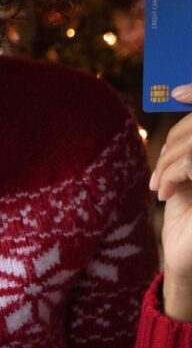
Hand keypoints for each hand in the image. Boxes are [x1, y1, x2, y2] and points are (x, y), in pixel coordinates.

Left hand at [150, 84, 191, 317]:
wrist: (186, 256)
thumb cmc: (188, 214)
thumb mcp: (187, 171)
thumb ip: (190, 143)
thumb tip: (180, 95)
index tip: (178, 91)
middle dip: (176, 140)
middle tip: (159, 171)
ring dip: (170, 161)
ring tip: (159, 185)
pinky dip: (172, 172)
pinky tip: (164, 193)